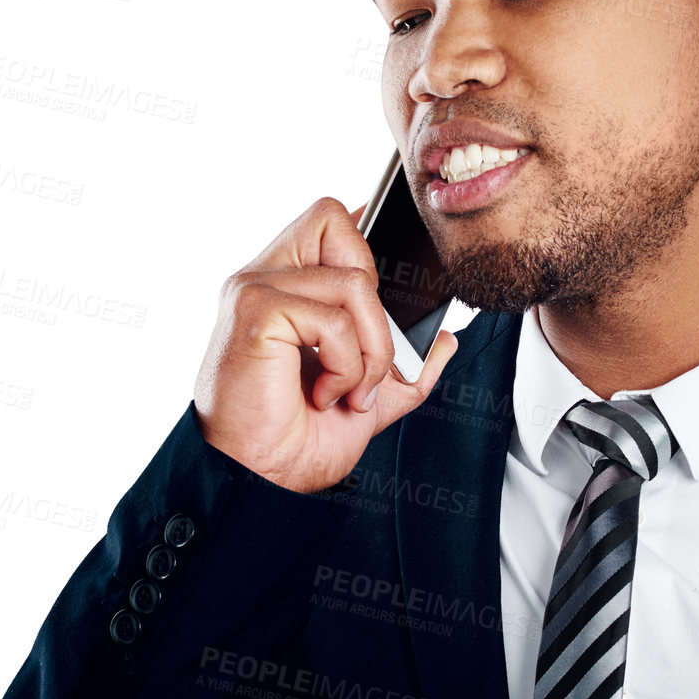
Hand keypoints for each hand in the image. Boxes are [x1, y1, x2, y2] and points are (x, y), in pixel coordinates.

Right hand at [193, 197, 457, 493]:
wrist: (259, 480)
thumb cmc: (294, 440)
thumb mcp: (370, 398)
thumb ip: (406, 365)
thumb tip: (444, 338)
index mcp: (284, 285)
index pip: (329, 218)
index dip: (365, 238)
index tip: (390, 290)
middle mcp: (263, 276)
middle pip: (335, 218)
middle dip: (374, 292)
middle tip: (365, 351)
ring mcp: (254, 288)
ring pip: (354, 282)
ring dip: (372, 349)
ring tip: (350, 390)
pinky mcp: (255, 309)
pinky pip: (335, 318)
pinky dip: (347, 365)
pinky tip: (326, 394)